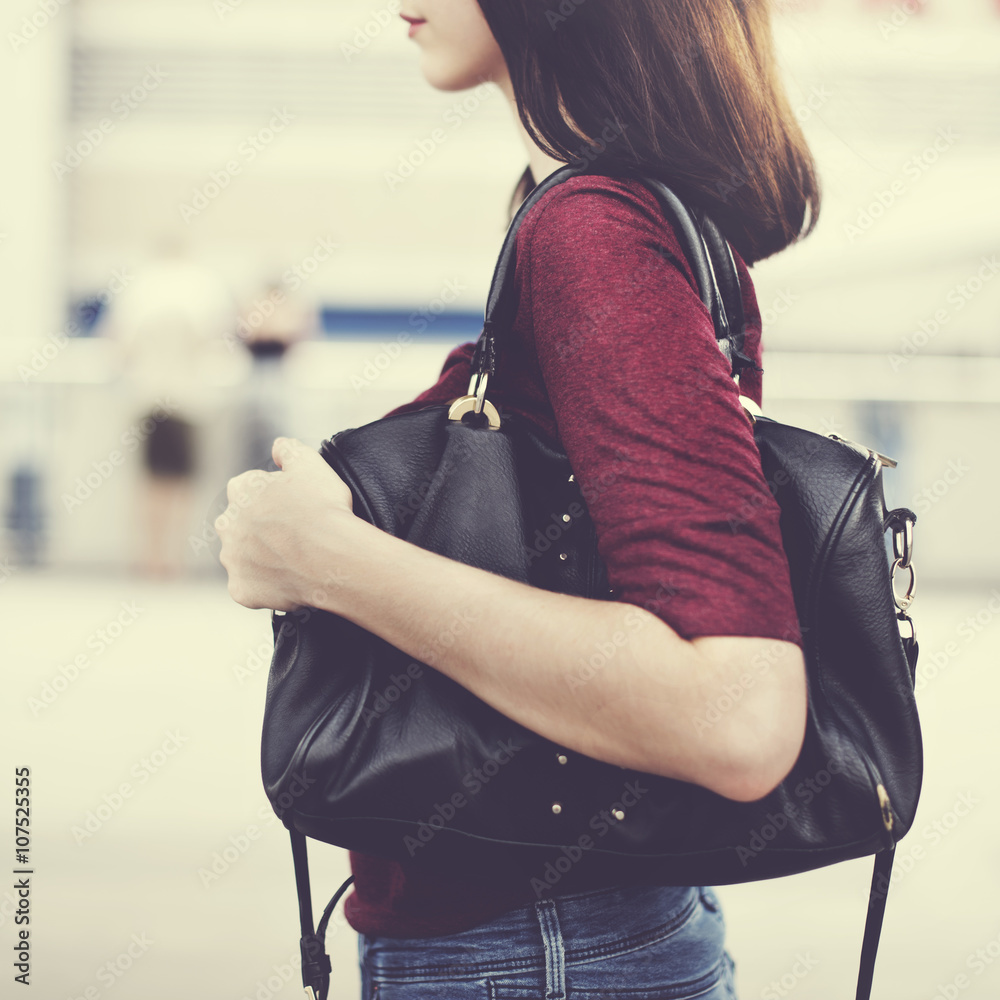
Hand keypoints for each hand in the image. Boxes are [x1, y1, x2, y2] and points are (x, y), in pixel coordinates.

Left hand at [216, 436, 357, 610]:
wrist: (331, 557)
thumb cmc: (323, 509)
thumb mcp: (311, 463)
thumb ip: (290, 450)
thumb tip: (278, 446)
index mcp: (241, 490)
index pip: (248, 488)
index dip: (273, 497)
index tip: (293, 505)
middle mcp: (228, 524)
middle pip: (240, 523)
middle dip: (259, 527)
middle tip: (293, 534)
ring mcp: (233, 559)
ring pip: (242, 557)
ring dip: (259, 557)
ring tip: (293, 560)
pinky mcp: (242, 589)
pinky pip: (249, 588)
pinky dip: (264, 586)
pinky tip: (287, 581)